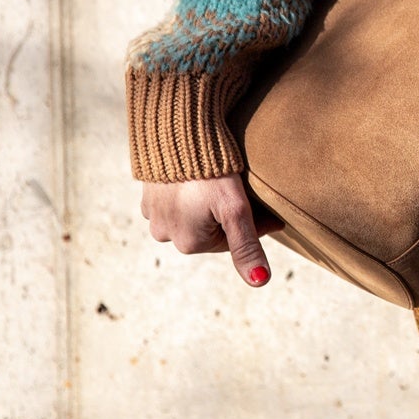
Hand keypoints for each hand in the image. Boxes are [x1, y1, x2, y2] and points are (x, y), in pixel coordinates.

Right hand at [141, 175, 271, 287]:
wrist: (175, 136)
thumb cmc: (210, 175)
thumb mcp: (234, 210)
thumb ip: (247, 246)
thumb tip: (260, 282)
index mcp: (189, 244)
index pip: (233, 240)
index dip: (255, 225)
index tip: (272, 212)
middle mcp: (166, 235)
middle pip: (211, 230)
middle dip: (228, 216)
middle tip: (245, 193)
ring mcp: (153, 215)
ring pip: (191, 216)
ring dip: (206, 205)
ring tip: (220, 185)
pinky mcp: (147, 195)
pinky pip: (172, 201)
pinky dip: (187, 194)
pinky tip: (198, 180)